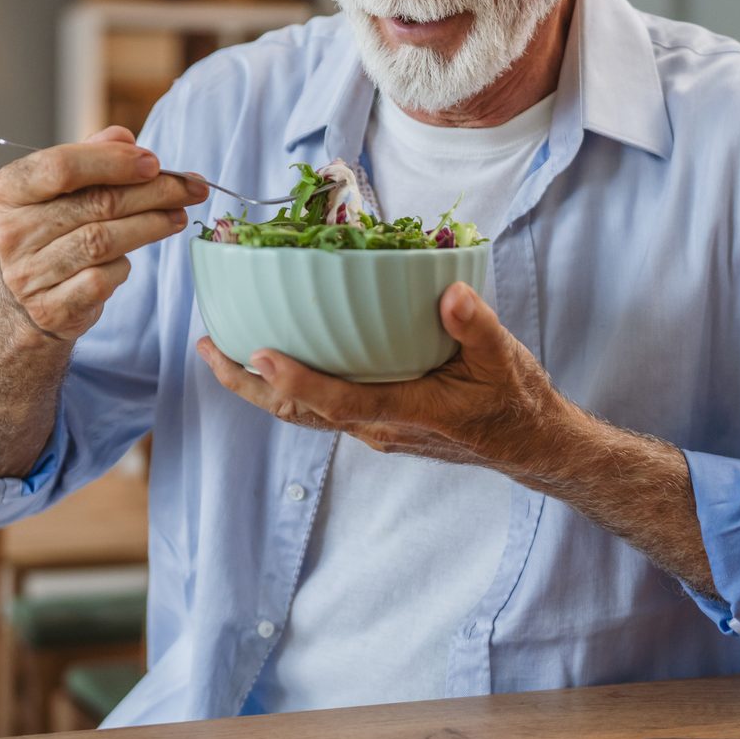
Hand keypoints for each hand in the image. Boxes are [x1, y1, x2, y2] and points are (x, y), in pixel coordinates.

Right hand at [0, 125, 206, 341]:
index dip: (113, 162)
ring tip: (178, 215)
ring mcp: (28, 274)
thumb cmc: (52, 231)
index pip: (61, 167)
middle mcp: (12, 232)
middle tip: (190, 188)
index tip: (154, 163)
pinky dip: (124, 266)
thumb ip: (91, 156)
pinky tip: (133, 256)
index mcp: (9, 190)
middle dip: (152, 192)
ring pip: (103, 242)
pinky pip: (102, 280)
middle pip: (95, 204)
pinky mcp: (51, 308)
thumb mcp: (62, 188)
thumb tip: (124, 138)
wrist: (26, 302)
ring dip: (151, 225)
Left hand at [197, 281, 570, 474]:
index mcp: (407, 412)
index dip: (296, 381)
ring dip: (260, 386)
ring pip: (305, 413)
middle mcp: (380, 427)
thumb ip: (476, 327)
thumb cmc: (517, 402)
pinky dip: (290, 385)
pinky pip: (322, 407)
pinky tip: (278, 358)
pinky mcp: (378, 423)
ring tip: (223, 351)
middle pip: (300, 413)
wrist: (531, 444)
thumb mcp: (505, 359)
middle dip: (249, 384)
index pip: (340, 402)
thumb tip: (451, 293)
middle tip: (208, 348)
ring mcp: (375, 429)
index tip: (257, 353)